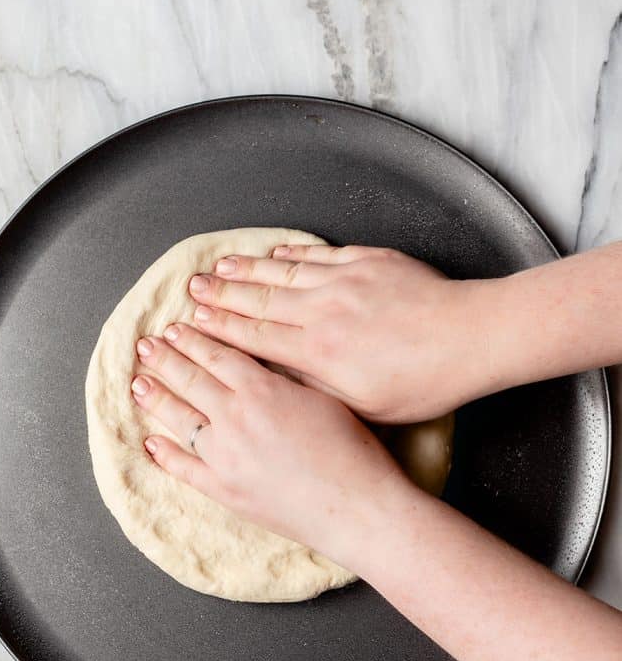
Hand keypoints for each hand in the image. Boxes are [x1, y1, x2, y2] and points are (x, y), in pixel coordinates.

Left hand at [130, 323, 407, 567]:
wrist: (355, 506)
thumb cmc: (351, 451)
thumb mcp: (322, 397)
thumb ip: (284, 380)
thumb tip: (257, 369)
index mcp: (262, 390)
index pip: (218, 355)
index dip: (195, 339)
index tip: (177, 327)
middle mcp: (235, 418)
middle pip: (191, 380)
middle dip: (166, 359)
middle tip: (146, 346)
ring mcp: (224, 456)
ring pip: (180, 419)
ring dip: (156, 398)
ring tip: (139, 383)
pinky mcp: (224, 489)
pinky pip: (184, 468)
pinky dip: (165, 455)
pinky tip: (151, 443)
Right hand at [185, 244, 482, 422]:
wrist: (470, 338)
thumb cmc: (424, 383)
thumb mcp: (364, 407)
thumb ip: (317, 392)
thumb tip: (278, 381)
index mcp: (319, 354)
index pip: (255, 338)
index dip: (219, 329)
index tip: (193, 323)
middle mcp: (324, 312)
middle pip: (259, 301)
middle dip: (220, 296)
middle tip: (191, 290)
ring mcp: (345, 282)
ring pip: (282, 274)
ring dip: (246, 271)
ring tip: (218, 267)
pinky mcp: (368, 262)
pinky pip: (317, 256)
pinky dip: (290, 254)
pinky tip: (272, 253)